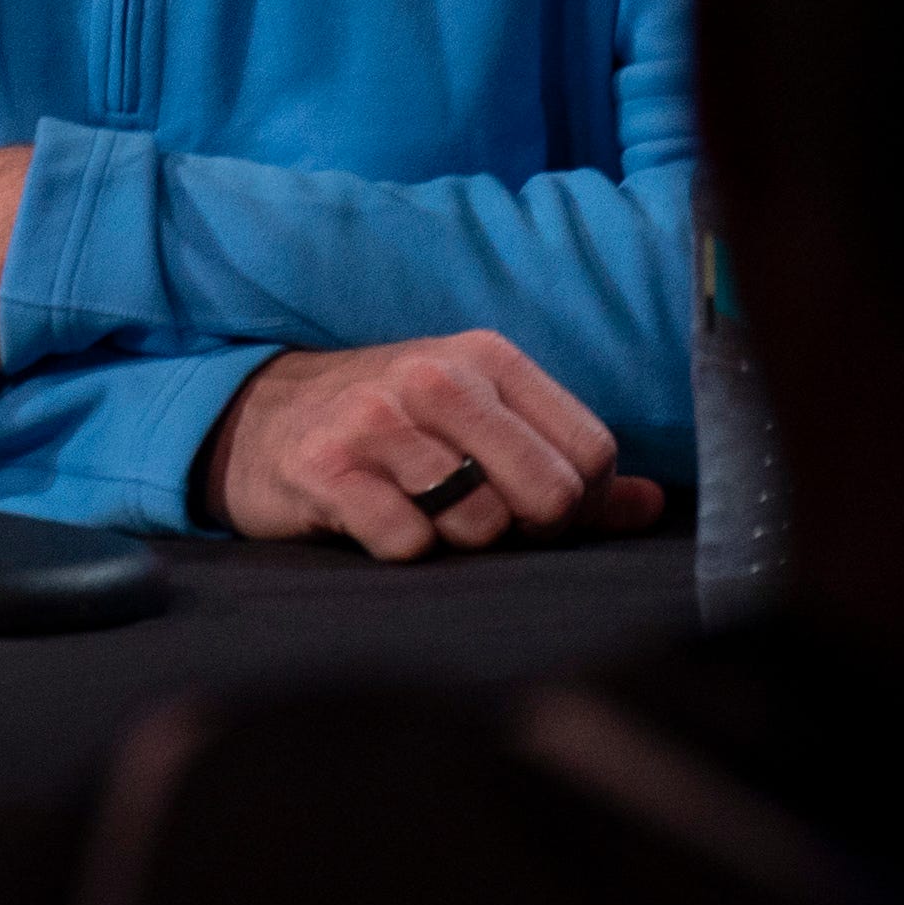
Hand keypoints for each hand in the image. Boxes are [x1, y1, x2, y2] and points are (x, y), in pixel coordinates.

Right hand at [196, 334, 661, 556]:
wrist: (254, 419)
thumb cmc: (388, 428)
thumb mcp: (477, 423)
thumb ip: (564, 461)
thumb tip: (649, 505)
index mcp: (485, 356)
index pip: (591, 452)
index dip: (574, 502)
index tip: (527, 505)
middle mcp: (434, 375)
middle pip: (548, 492)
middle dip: (524, 528)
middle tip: (477, 519)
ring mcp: (375, 418)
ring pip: (480, 525)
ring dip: (456, 541)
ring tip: (418, 512)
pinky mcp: (324, 466)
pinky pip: (407, 541)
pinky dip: (401, 549)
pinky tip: (374, 521)